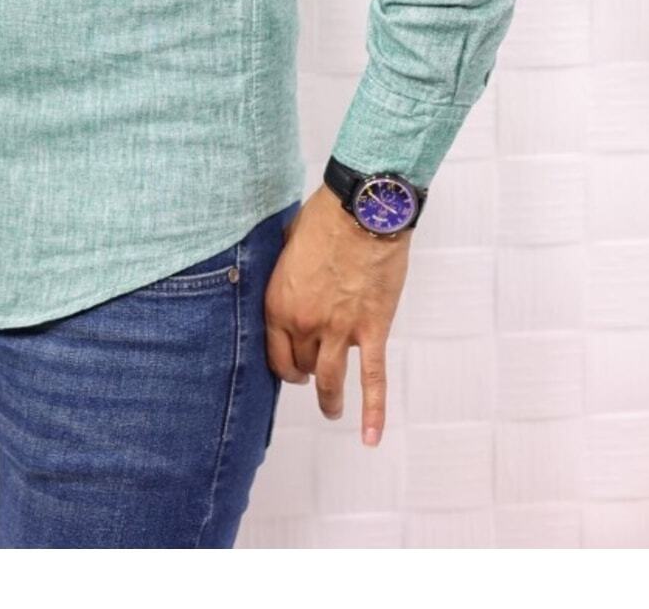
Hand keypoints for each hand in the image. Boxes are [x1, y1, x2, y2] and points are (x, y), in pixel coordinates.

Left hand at [264, 182, 412, 445]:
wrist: (361, 211)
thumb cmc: (323, 219)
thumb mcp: (286, 245)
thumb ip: (284, 274)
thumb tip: (286, 278)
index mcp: (280, 304)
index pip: (274, 355)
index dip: (282, 364)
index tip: (289, 367)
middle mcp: (306, 324)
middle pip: (302, 366)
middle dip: (304, 374)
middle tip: (310, 378)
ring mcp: (339, 331)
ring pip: (330, 380)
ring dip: (329, 400)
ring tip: (331, 410)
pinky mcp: (372, 330)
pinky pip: (373, 379)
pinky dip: (374, 411)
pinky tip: (372, 436)